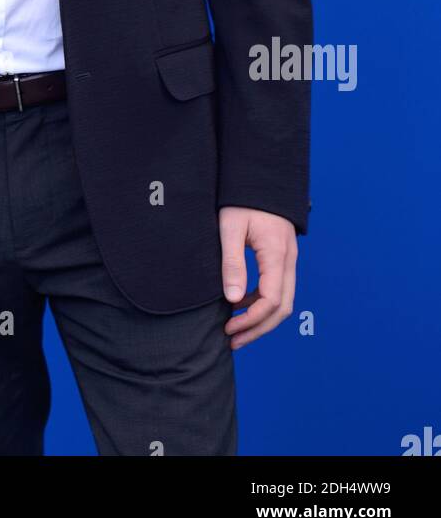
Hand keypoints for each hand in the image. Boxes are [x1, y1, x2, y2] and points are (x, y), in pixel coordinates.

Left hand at [219, 207, 296, 349]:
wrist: (260, 177)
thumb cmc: (242, 200)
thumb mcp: (231, 228)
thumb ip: (233, 263)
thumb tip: (234, 300)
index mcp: (276, 255)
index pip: (271, 301)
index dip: (251, 320)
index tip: (228, 328)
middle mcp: (288, 261)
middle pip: (282, 308)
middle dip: (258, 329)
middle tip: (232, 340)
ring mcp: (288, 259)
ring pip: (283, 301)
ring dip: (261, 319)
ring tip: (234, 330)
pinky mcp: (282, 257)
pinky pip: (278, 288)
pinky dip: (262, 303)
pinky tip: (241, 306)